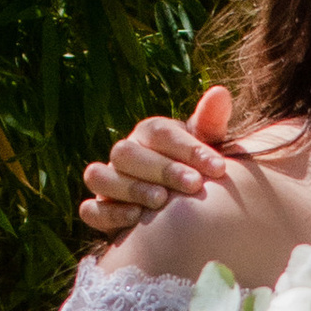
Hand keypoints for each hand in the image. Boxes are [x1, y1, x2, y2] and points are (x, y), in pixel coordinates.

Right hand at [81, 83, 237, 235]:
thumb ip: (211, 124)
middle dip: (162, 169)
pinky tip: (136, 219)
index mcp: (148, 134)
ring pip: (99, 177)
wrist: (183, 211)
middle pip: (126, 153)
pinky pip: (90, 210)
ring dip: (131, 188)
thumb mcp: (208, 148)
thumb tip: (220, 91)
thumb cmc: (197, 171)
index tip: (220, 168)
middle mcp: (123, 154)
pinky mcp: (97, 211)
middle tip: (195, 185)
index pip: (160, 132)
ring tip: (162, 201)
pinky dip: (109, 213)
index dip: (189, 148)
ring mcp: (107, 181)